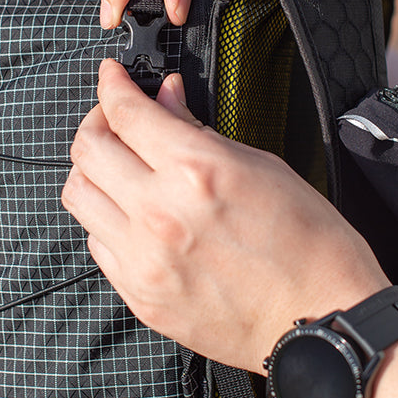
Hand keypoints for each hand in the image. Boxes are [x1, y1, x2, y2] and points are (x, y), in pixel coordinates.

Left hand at [62, 60, 389, 373]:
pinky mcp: (139, 294)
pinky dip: (105, 217)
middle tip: (114, 118)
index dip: (112, 84)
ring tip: (117, 165)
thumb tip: (167, 99)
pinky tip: (130, 212)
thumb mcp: (261, 167)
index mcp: (196, 171)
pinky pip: (94, 242)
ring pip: (78, 195)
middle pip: (87, 149)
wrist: (320, 320)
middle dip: (96, 120)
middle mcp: (160, 213)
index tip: (112, 76)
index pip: (126, 112)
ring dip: (92, 169)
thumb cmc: (308, 246)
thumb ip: (199, 130)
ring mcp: (144, 258)